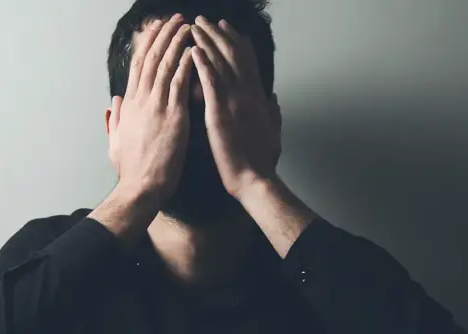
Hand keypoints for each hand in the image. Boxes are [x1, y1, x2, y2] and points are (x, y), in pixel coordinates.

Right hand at [109, 14, 194, 204]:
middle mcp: (140, 100)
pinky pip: (180, 83)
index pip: (137, 66)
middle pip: (150, 58)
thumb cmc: (131, 170)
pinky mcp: (172, 116)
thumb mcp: (115, 142)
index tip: (155, 30)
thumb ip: (113, 120)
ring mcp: (156, 106)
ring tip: (186, 25)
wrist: (140, 187)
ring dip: (176, 42)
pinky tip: (194, 49)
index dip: (146, 45)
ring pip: (165, 65)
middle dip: (163, 35)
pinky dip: (186, 64)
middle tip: (174, 18)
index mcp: (129, 105)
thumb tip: (111, 103)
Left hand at [190, 16, 280, 199]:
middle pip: (233, 55)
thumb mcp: (274, 131)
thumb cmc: (263, 161)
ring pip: (221, 63)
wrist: (254, 179)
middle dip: (218, 35)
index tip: (227, 28)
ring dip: (207, 42)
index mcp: (257, 97)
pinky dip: (202, 64)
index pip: (247, 61)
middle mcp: (248, 94)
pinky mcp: (220, 113)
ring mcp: (235, 102)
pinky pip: (210, 83)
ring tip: (195, 26)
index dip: (237, 42)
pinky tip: (193, 50)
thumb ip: (273, 111)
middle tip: (205, 20)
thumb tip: (274, 97)